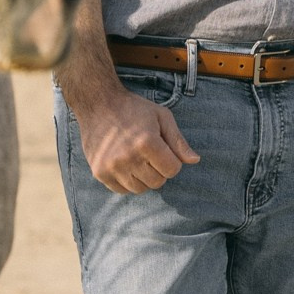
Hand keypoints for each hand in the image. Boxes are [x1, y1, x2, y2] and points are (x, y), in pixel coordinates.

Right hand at [76, 86, 200, 194]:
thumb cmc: (134, 109)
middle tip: (149, 153)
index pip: (172, 170)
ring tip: (136, 158)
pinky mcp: (100, 173)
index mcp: (147, 142)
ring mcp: (112, 167)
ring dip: (143, 177)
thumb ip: (178, 141)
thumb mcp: (161, 116)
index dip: (172, 160)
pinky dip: (127, 181)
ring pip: (140, 189)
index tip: (163, 149)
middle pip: (157, 182)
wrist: (98, 104)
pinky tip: (124, 164)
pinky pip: (122, 190)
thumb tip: (195, 160)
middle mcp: (128, 158)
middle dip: (158, 170)